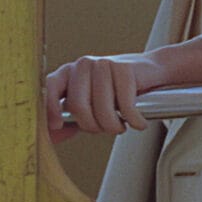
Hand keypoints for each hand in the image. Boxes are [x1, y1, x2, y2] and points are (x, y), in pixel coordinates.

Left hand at [43, 53, 163, 141]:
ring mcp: (103, 64)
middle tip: (106, 129)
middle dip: (93, 126)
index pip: (50, 86)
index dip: (50, 108)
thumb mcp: (90, 103)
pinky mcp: (124, 68)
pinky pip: (125, 106)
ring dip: (114, 126)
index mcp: (69, 72)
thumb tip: (50, 137)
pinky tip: (138, 122)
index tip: (57, 125)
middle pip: (78, 105)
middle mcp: (83, 65)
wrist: (151, 71)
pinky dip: (133, 120)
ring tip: (122, 125)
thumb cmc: (116, 92)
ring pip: (102, 108)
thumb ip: (70, 118)